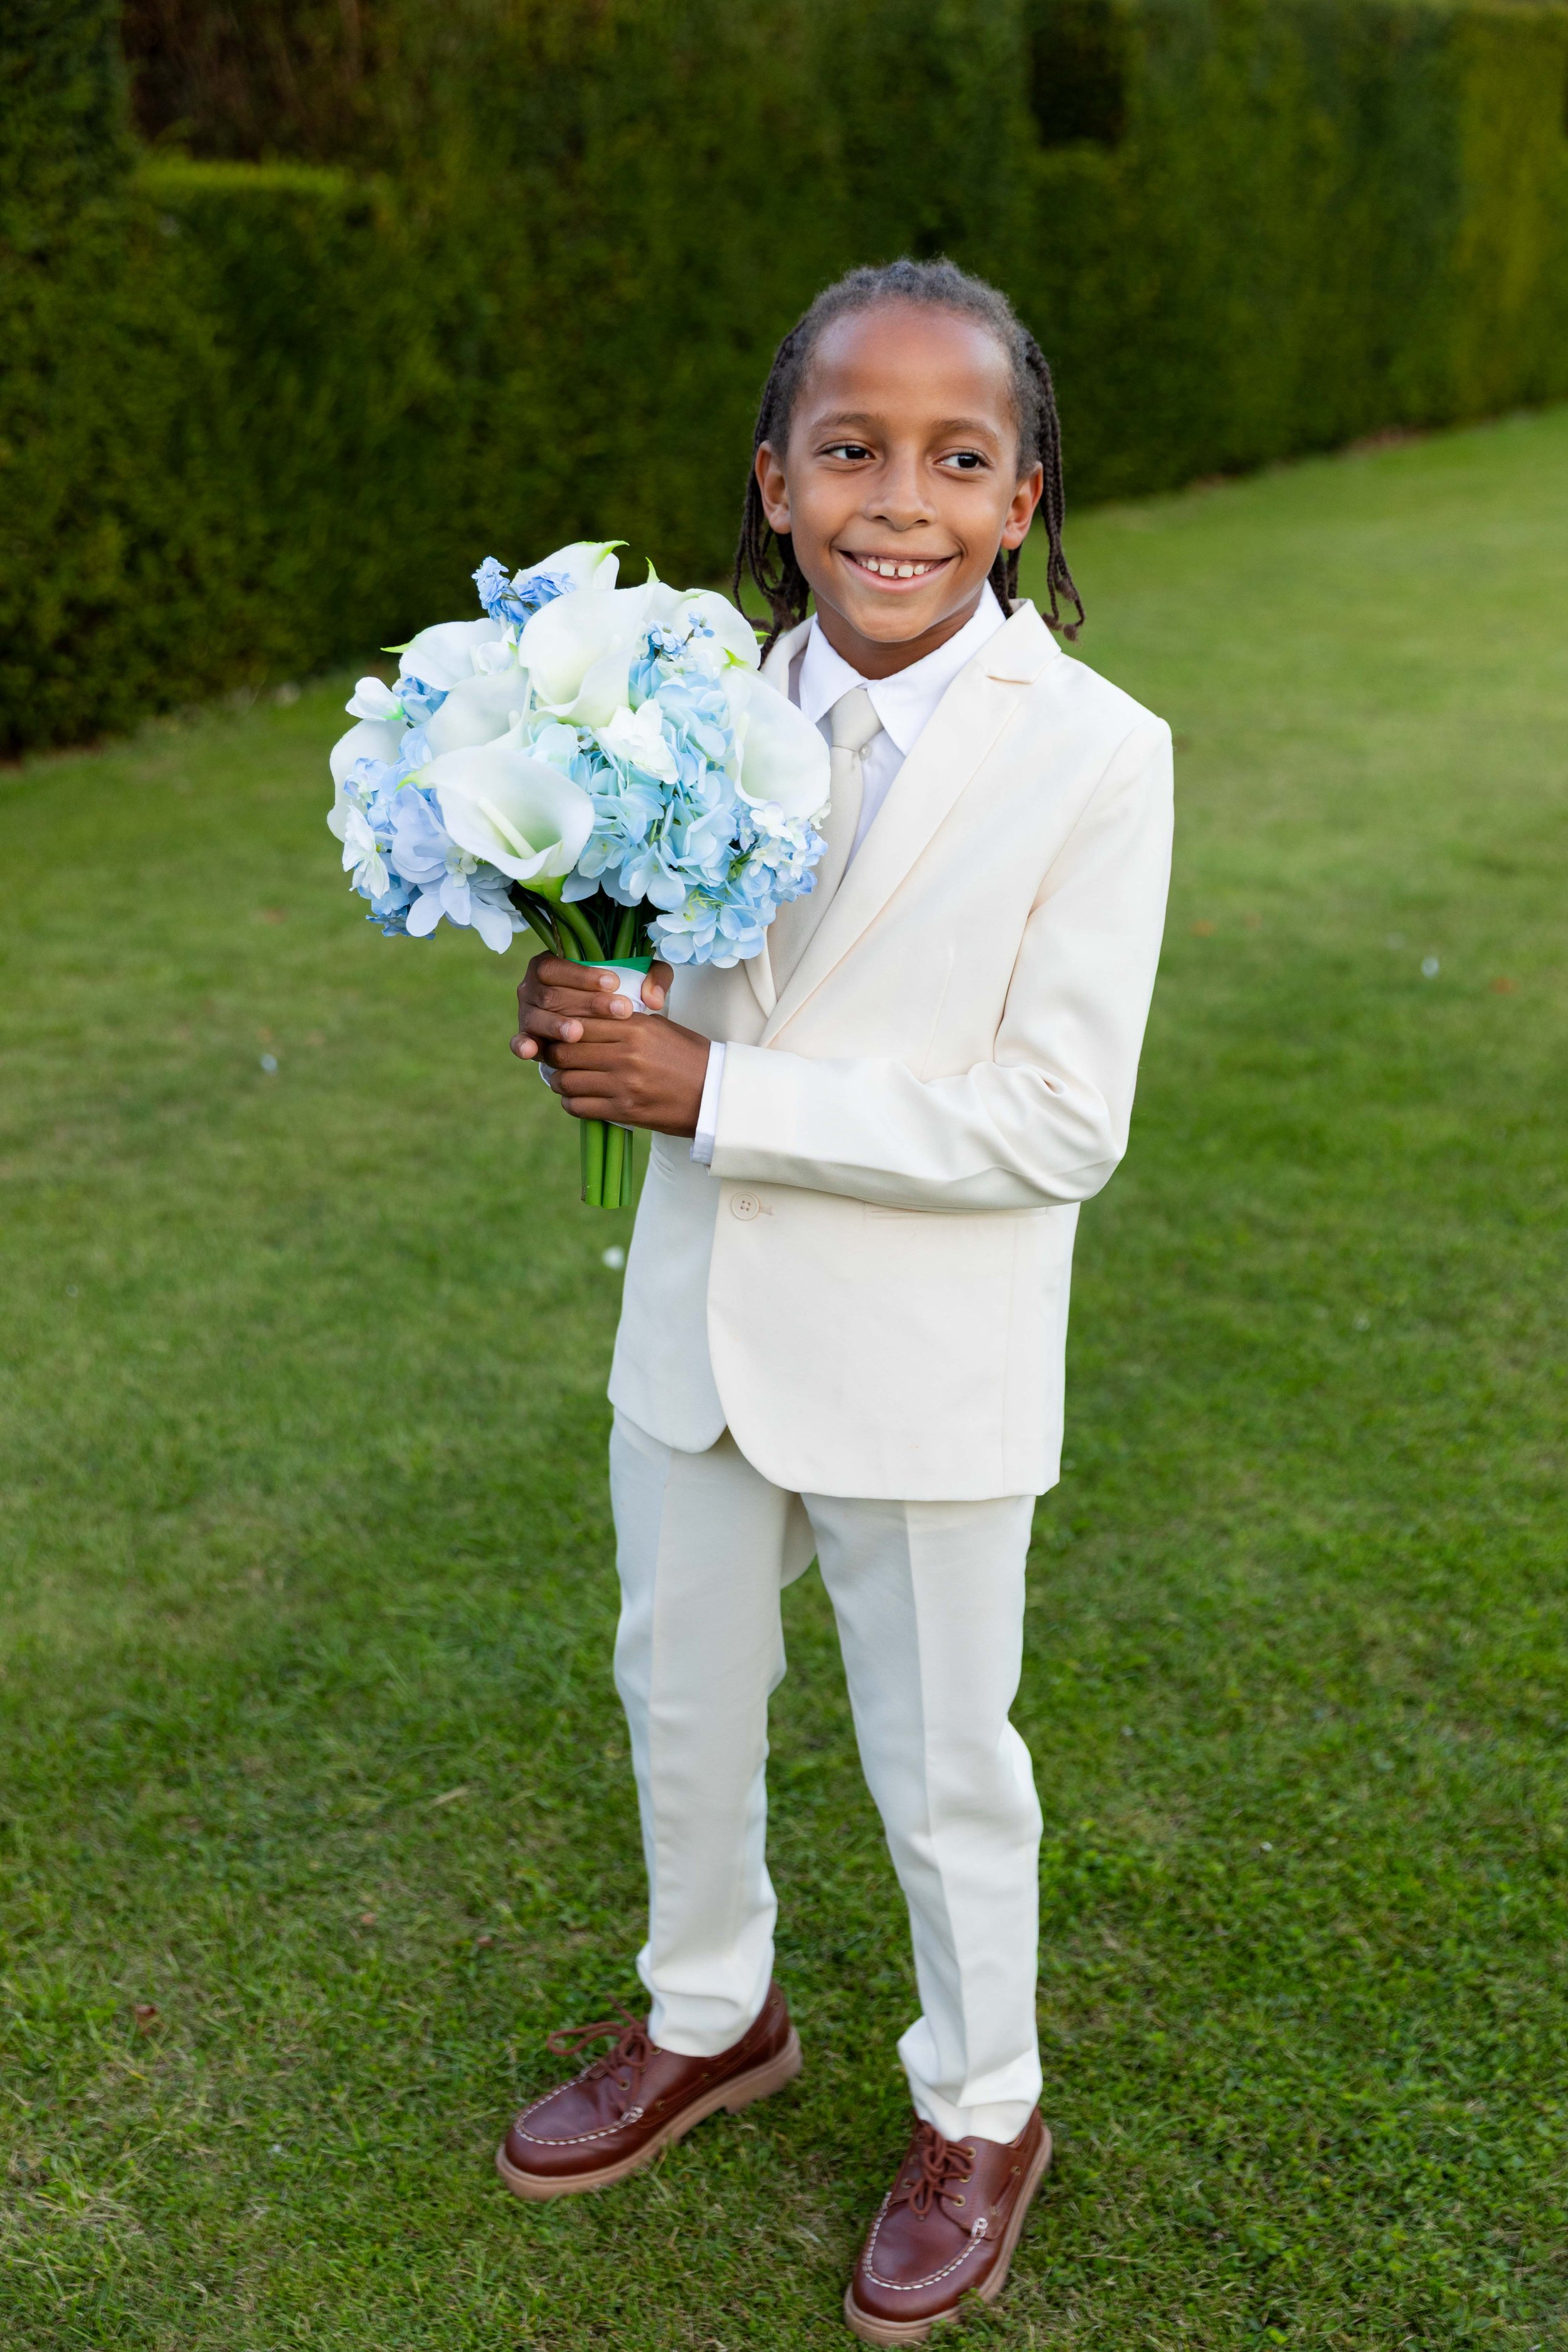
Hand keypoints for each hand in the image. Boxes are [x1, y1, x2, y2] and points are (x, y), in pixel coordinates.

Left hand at [510, 954, 709, 1137]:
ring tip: (565, 1078)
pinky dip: (572, 1102)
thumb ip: (624, 1022)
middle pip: (565, 1050)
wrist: (715, 1094)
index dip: (561, 1026)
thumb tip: (585, 1020)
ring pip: (566, 1080)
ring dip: (560, 1080)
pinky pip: (579, 1106)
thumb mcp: (660, 1027)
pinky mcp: (624, 1110)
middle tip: (554, 1056)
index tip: (558, 1031)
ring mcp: (624, 1083)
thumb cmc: (688, 1057)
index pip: (579, 1020)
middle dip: (554, 1053)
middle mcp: (626, 1053)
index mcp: (635, 1026)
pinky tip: (579, 1098)